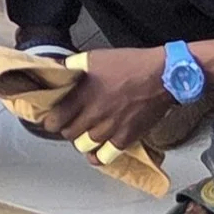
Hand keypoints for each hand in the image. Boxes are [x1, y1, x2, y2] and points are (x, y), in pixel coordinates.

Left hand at [34, 44, 174, 152]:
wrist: (162, 76)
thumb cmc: (131, 64)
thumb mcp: (96, 57)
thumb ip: (73, 66)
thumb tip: (55, 68)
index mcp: (84, 95)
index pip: (55, 119)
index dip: (50, 120)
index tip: (52, 118)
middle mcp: (94, 115)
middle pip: (68, 134)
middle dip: (67, 128)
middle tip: (71, 121)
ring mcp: (110, 130)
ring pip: (84, 146)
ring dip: (82, 139)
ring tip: (86, 131)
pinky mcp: (125, 139)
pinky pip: (104, 157)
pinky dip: (98, 155)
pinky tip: (98, 148)